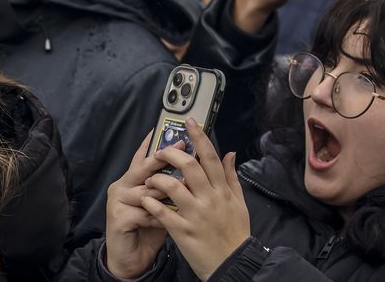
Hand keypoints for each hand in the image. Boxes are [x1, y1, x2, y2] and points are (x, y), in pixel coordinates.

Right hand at [103, 130, 172, 279]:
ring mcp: (117, 201)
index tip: (164, 125)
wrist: (133, 257)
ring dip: (167, 193)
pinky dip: (160, 216)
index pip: (143, 156)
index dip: (153, 141)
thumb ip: (173, 183)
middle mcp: (122, 186)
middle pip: (144, 167)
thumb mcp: (164, 202)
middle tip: (182, 146)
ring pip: (148, 190)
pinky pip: (145, 211)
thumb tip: (196, 163)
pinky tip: (167, 220)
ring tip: (185, 195)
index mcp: (133, 180)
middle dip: (165, 157)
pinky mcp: (118, 218)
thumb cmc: (150, 228)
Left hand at [142, 121, 249, 280]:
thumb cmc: (235, 231)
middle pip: (189, 167)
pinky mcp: (183, 231)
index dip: (199, 137)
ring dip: (158, 179)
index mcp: (223, 190)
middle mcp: (210, 198)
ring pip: (173, 187)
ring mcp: (196, 214)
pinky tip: (146, 200)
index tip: (189, 123)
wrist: (233, 262)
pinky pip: (163, 212)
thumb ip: (231, 177)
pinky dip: (152, 203)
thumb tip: (230, 153)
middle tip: (161, 151)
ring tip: (150, 179)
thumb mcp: (239, 202)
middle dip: (172, 154)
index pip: (210, 157)